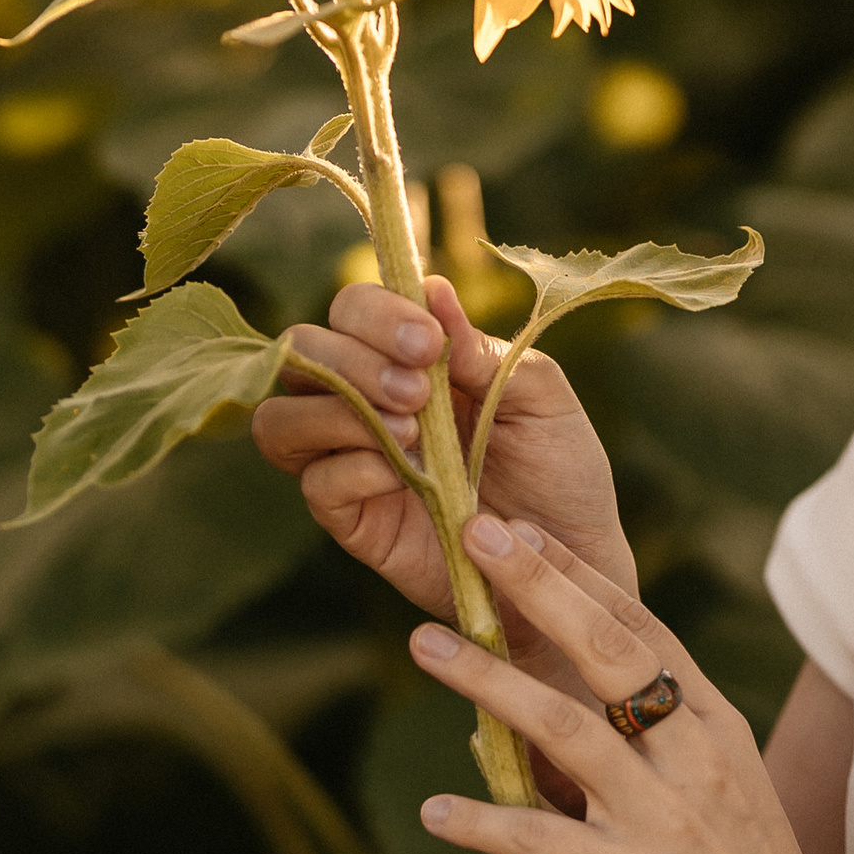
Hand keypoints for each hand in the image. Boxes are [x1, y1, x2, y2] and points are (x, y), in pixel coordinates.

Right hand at [250, 275, 635, 644]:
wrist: (571, 560)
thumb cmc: (559, 467)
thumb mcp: (540, 396)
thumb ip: (484, 350)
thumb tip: (434, 292)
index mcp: (410, 357)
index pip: (352, 309)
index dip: (375, 313)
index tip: (428, 342)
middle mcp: (366, 399)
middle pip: (301, 351)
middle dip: (352, 359)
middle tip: (419, 389)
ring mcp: (352, 460)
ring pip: (282, 418)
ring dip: (339, 411)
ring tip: (412, 432)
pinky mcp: (353, 520)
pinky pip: (316, 485)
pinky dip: (352, 470)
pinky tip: (405, 474)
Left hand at [408, 516, 853, 853]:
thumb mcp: (725, 793)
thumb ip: (665, 744)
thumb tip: (583, 703)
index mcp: (715, 726)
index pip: (640, 627)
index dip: (577, 574)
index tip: (522, 530)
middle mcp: (693, 756)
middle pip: (606, 650)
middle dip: (537, 586)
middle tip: (475, 535)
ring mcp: (664, 818)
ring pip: (564, 728)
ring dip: (487, 683)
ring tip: (424, 645)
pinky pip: (544, 842)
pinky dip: (485, 824)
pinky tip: (435, 812)